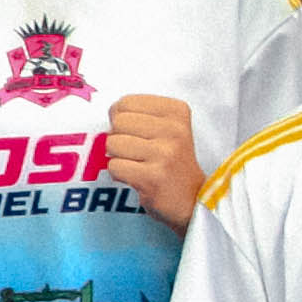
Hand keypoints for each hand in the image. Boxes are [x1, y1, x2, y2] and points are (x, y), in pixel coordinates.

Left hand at [107, 91, 203, 227]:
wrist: (190, 198)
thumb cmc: (169, 160)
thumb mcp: (164, 127)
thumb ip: (137, 114)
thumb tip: (110, 111)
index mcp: (177, 111)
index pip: (125, 103)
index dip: (121, 120)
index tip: (139, 134)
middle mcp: (174, 129)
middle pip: (117, 122)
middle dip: (119, 139)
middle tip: (138, 152)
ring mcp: (165, 153)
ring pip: (112, 144)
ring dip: (119, 157)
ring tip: (139, 165)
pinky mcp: (153, 176)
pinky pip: (114, 167)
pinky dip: (119, 174)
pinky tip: (138, 177)